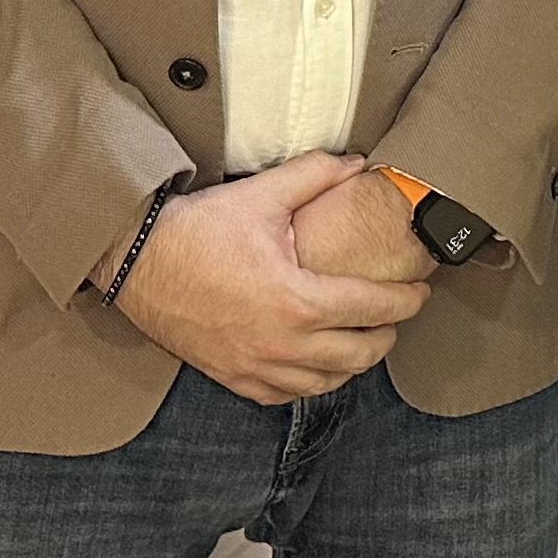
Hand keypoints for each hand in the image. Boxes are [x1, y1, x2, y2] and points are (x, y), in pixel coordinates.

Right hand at [108, 153, 429, 404]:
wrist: (135, 263)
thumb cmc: (196, 230)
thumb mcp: (261, 195)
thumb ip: (316, 176)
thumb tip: (358, 163)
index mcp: (298, 302)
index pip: (374, 308)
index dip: (407, 300)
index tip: (421, 291)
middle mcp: (282, 345)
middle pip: (360, 355)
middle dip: (387, 334)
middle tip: (396, 314)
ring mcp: (255, 367)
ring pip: (326, 382)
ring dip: (352, 362)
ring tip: (363, 337)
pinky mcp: (231, 377)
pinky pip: (285, 394)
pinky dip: (310, 382)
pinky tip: (316, 364)